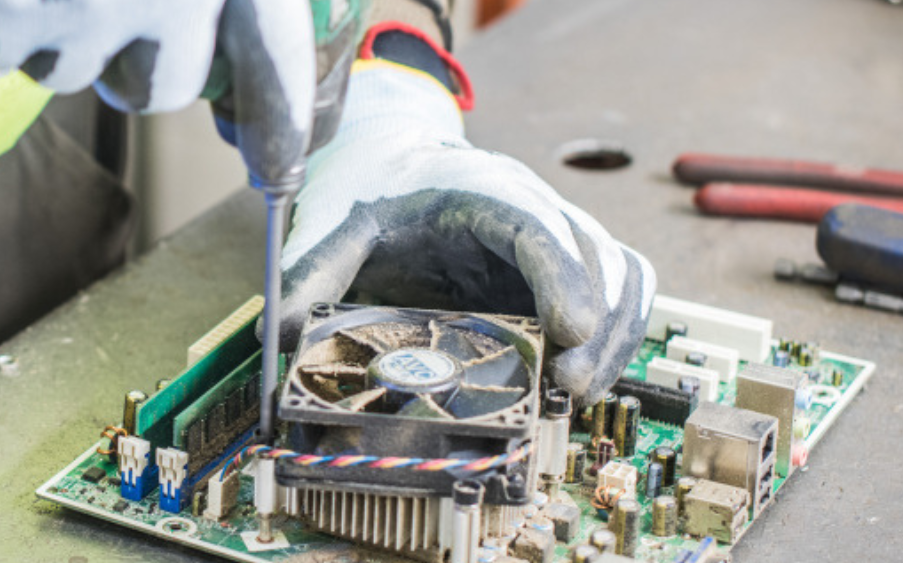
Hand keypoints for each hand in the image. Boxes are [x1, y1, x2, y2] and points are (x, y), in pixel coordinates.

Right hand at [0, 0, 313, 113]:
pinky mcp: (3, 15)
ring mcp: (83, 6)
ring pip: (66, 72)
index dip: (278, 126)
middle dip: (131, 63)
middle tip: (101, 4)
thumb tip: (242, 41)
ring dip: (50, 29)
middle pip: (156, 89)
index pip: (271, 61)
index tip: (279, 175)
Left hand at [279, 60, 656, 400]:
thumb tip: (280, 338)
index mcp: (481, 191)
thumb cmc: (375, 189)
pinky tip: (588, 383)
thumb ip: (312, 275)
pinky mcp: (566, 273)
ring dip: (616, 339)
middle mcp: (535, 210)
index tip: (568, 331)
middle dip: (596, 327)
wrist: (396, 159)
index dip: (560, 277)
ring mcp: (559, 240)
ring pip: (623, 277)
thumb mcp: (335, 224)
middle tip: (569, 390)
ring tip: (580, 398)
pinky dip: (619, 339)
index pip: (537, 227)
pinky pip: (619, 297)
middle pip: (596, 256)